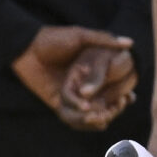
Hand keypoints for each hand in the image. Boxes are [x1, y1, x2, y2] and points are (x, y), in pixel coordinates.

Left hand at [14, 26, 134, 129]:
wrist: (26, 47)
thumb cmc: (53, 39)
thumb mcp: (80, 36)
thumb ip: (104, 40)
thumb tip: (130, 43)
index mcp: (91, 72)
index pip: (111, 88)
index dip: (122, 95)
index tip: (129, 97)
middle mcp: (83, 86)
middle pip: (102, 105)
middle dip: (111, 109)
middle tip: (116, 107)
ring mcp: (70, 95)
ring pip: (87, 114)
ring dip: (96, 116)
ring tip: (101, 115)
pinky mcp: (57, 103)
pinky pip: (70, 117)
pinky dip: (78, 120)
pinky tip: (86, 116)